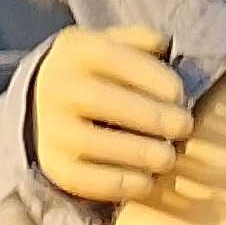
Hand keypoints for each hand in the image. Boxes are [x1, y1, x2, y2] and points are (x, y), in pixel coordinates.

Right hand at [29, 25, 193, 203]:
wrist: (42, 105)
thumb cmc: (93, 74)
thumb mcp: (107, 45)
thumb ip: (136, 41)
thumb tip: (163, 43)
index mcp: (74, 51)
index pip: (113, 57)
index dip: (151, 76)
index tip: (179, 94)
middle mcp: (56, 87)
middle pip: (105, 101)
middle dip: (151, 116)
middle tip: (184, 127)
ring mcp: (52, 129)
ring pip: (97, 143)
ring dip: (141, 153)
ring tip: (168, 156)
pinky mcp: (55, 167)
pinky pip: (91, 181)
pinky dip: (124, 183)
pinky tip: (147, 179)